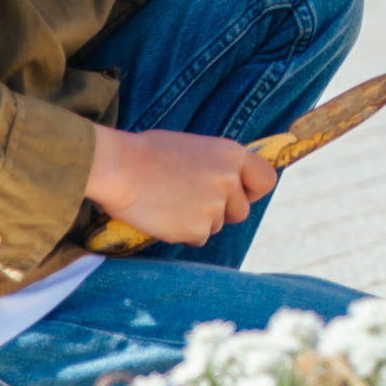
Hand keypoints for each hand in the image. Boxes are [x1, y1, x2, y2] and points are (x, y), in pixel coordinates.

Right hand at [85, 127, 276, 246]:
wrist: (118, 167)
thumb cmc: (147, 153)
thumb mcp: (194, 148)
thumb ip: (218, 165)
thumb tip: (232, 180)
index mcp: (232, 154)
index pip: (267, 180)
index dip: (253, 190)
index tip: (241, 195)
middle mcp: (229, 180)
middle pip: (241, 211)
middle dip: (222, 211)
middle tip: (191, 201)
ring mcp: (215, 206)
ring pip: (217, 226)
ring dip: (199, 221)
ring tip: (171, 202)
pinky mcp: (197, 229)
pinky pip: (197, 238)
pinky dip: (182, 232)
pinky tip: (163, 215)